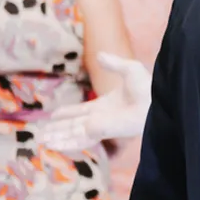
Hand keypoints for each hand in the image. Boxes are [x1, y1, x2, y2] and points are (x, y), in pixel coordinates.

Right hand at [38, 54, 152, 148]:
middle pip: (74, 125)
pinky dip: (65, 142)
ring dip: (58, 137)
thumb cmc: (148, 86)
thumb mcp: (129, 69)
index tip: (54, 115)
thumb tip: (100, 55)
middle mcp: (101, 118)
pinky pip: (79, 139)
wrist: (156, 99)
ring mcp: (100, 126)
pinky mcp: (101, 131)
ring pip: (73, 134)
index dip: (68, 113)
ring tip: (42, 140)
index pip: (81, 111)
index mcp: (105, 105)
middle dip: (58, 129)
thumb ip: (113, 63)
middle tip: (42, 133)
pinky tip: (53, 145)